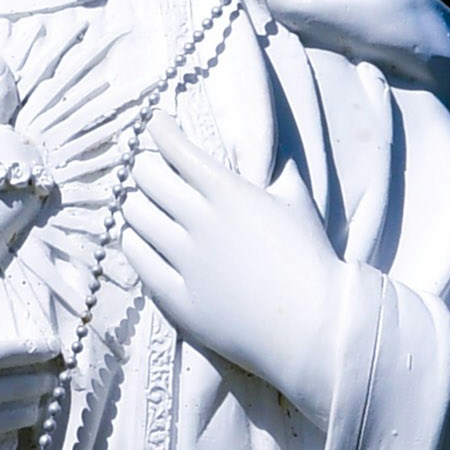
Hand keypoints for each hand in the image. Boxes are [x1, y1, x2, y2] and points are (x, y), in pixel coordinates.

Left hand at [122, 140, 348, 425]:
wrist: (314, 327)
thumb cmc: (313, 260)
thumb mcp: (298, 202)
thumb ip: (277, 169)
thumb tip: (266, 147)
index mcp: (229, 193)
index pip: (176, 148)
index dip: (160, 129)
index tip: (155, 123)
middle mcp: (200, 222)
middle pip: (145, 177)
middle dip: (145, 167)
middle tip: (150, 169)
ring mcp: (185, 262)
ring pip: (135, 216)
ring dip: (136, 204)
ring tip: (144, 205)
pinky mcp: (176, 298)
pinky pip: (137, 260)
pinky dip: (135, 243)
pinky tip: (142, 240)